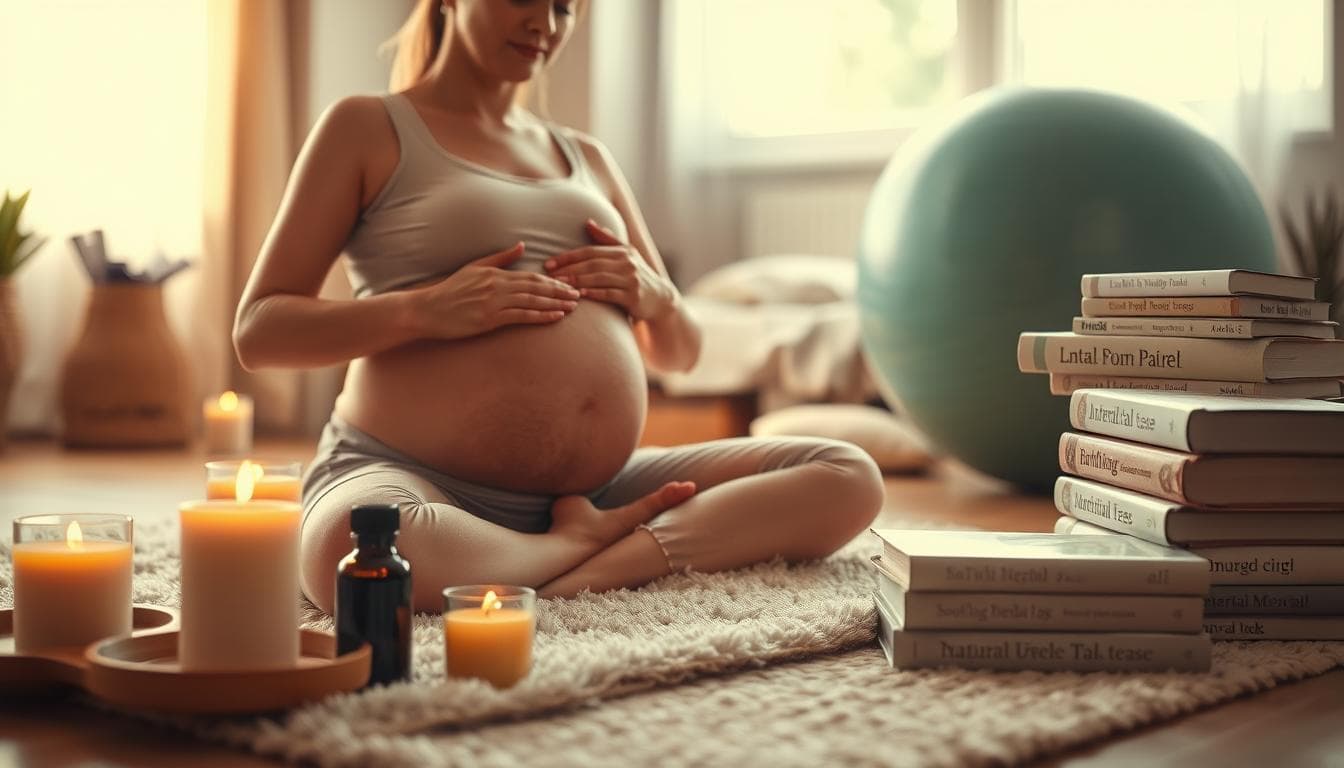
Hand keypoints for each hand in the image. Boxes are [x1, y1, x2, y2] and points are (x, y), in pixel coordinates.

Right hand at [410, 242, 580, 338]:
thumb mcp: (474, 268)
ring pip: (532, 301)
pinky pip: (521, 316)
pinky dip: (541, 316)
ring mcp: (494, 303)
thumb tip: (522, 245)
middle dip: (560, 290)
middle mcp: (497, 286)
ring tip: (573, 306)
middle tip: (580, 294)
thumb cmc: (451, 291)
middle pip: (536, 287)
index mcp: (495, 273)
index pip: (530, 275)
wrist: (428, 310)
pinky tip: (556, 317)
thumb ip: (500, 258)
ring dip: (555, 303)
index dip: (552, 279)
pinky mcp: (489, 319)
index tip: (569, 282)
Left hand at [543, 220, 676, 320]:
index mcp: (622, 251)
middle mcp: (627, 262)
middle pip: (592, 263)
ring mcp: (631, 279)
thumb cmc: (638, 275)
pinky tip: (580, 295)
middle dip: (568, 268)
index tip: (549, 263)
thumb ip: (607, 239)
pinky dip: (594, 294)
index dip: (568, 256)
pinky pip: (610, 294)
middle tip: (549, 274)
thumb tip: (588, 222)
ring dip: (577, 281)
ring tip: (559, 285)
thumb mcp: (626, 254)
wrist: (661, 299)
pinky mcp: (633, 296)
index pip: (589, 251)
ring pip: (599, 278)